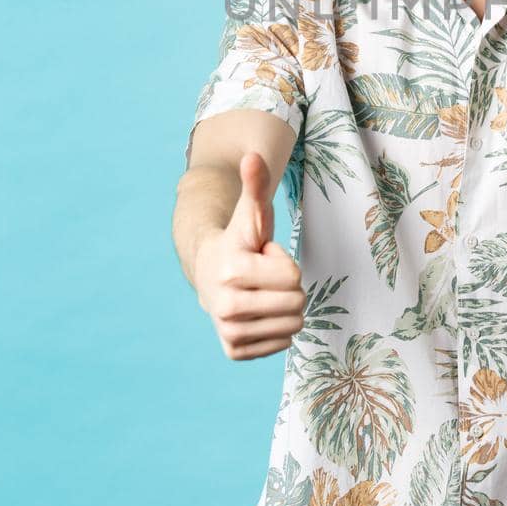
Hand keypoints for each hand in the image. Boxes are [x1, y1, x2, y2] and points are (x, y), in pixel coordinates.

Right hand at [194, 151, 305, 360]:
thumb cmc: (240, 241)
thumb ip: (255, 184)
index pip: (294, 278)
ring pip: (293, 326)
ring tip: (262, 292)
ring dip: (285, 308)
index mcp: (233, 272)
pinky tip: (259, 312)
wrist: (209, 273)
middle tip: (264, 277)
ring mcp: (229, 332)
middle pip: (296, 304)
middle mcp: (226, 307)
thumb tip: (254, 155)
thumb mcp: (252, 212)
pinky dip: (277, 329)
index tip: (263, 257)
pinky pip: (282, 344)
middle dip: (287, 287)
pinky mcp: (234, 351)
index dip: (284, 263)